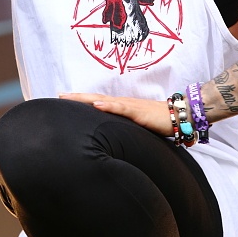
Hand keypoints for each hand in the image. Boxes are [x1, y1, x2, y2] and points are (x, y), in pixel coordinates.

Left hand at [59, 92, 195, 146]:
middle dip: (76, 97)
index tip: (63, 100)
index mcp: (121, 108)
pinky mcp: (138, 112)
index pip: (96, 102)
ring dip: (85, 98)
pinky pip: (121, 108)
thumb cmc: (159, 122)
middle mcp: (122, 104)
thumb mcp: (137, 128)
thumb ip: (124, 130)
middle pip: (94, 98)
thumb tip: (112, 141)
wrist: (179, 116)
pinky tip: (96, 104)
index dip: (80, 101)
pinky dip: (108, 106)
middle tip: (58, 95)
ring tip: (69, 97)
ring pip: (103, 100)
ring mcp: (129, 106)